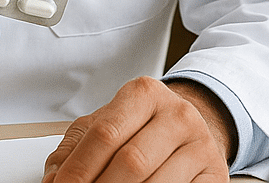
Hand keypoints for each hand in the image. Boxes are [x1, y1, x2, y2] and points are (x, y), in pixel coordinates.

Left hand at [43, 77, 233, 182]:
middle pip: (131, 161)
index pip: (104, 134)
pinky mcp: (215, 174)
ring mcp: (200, 143)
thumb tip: (53, 178)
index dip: (78, 170)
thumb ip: (76, 148)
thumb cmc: (143, 129)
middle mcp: (176, 113)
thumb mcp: (108, 124)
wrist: (191, 129)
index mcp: (144, 94)